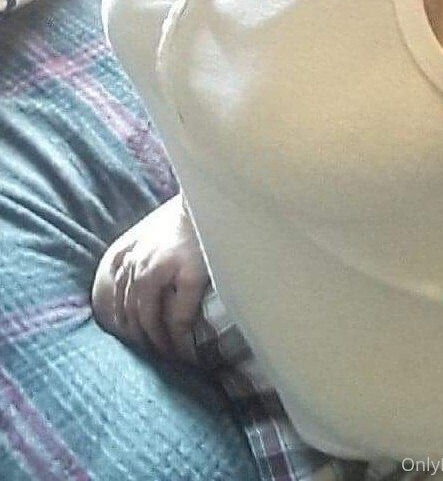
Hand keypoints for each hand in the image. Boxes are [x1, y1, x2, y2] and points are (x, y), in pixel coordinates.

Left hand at [91, 193, 209, 362]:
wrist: (212, 199)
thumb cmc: (187, 216)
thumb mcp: (152, 231)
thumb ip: (137, 254)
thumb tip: (127, 284)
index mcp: (129, 253)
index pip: (115, 297)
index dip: (122, 323)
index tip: (133, 340)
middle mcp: (138, 263)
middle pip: (129, 312)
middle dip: (138, 337)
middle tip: (151, 355)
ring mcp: (162, 269)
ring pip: (149, 318)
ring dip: (156, 342)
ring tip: (167, 358)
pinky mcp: (188, 276)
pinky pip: (178, 318)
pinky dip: (179, 338)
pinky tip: (185, 353)